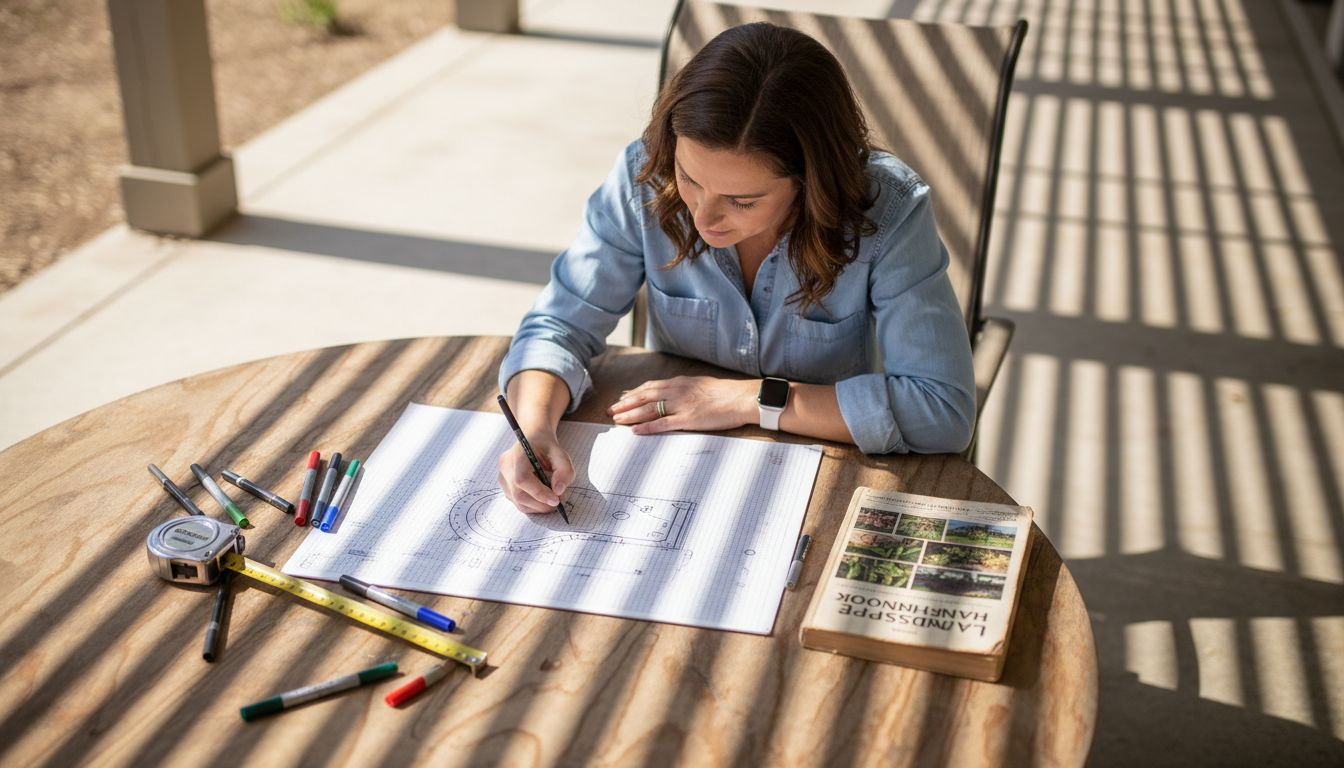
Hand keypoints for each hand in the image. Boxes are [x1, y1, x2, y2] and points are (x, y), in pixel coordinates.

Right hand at [497, 430, 573, 514]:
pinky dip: (532, 504)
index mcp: (518, 455)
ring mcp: (502, 477)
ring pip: (518, 502)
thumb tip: (558, 491)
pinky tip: (542, 497)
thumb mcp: (561, 454)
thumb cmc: (547, 447)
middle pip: (519, 495)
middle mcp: (505, 467)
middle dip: (541, 504)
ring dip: (537, 506)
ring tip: (552, 498)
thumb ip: (564, 471)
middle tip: (558, 502)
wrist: (534, 439)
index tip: (556, 500)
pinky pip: (517, 501)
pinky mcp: (505, 486)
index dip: (539, 493)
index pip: (522, 479)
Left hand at [607, 376, 757, 434]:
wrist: (742, 398)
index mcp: (681, 382)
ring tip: (616, 420)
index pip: (650, 386)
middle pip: (644, 396)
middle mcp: (677, 391)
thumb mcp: (702, 385)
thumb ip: (686, 388)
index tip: (622, 398)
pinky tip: (635, 431)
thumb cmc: (726, 393)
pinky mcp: (688, 419)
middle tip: (611, 410)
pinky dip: (646, 427)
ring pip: (649, 409)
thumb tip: (675, 393)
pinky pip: (662, 424)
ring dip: (630, 414)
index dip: (634, 393)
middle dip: (626, 403)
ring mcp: (681, 405)